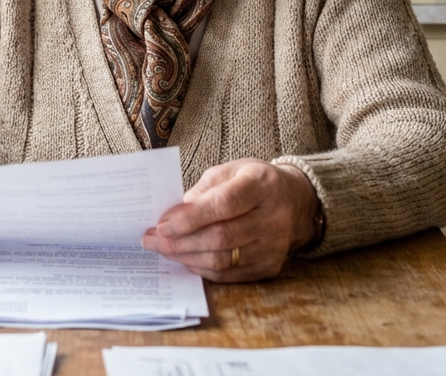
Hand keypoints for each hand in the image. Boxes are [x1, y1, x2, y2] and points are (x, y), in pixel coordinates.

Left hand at [141, 158, 318, 281]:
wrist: (294, 202)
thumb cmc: (252, 183)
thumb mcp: (228, 171)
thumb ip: (202, 191)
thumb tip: (172, 217)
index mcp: (262, 184)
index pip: (225, 204)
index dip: (190, 217)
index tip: (161, 224)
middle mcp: (274, 217)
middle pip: (221, 237)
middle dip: (180, 242)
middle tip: (152, 240)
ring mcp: (274, 246)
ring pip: (222, 260)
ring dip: (186, 257)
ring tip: (163, 249)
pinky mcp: (270, 267)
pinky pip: (229, 274)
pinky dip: (202, 268)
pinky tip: (185, 259)